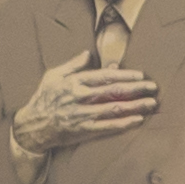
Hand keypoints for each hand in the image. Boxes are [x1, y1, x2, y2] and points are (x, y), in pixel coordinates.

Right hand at [8, 54, 162, 172]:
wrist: (31, 126)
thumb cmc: (43, 99)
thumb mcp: (53, 76)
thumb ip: (72, 65)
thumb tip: (88, 53)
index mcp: (74, 82)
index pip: (104, 76)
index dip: (124, 75)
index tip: (140, 75)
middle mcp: (80, 97)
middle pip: (114, 91)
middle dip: (136, 89)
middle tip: (153, 88)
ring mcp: (82, 114)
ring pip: (114, 108)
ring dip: (135, 105)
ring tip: (151, 103)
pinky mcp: (83, 130)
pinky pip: (107, 126)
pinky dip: (124, 123)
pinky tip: (137, 120)